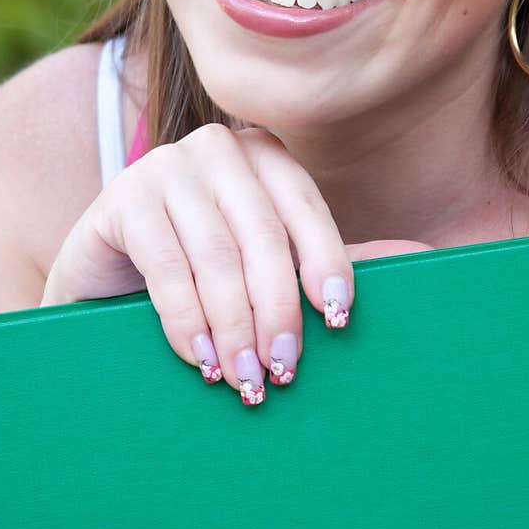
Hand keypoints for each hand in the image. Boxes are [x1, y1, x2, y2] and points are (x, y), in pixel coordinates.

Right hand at [41, 124, 431, 403]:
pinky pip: (167, 266)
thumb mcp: (264, 261)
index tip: (338, 319)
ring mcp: (165, 166)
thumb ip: (328, 260)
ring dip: (234, 328)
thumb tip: (422, 258)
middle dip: (277, 310)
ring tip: (245, 380)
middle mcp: (217, 148)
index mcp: (264, 154)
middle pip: (263, 237)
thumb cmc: (200, 268)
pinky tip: (202, 361)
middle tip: (283, 370)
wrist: (106, 270)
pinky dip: (187, 322)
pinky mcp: (123, 197)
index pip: (306, 208)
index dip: (326, 263)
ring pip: (216, 257)